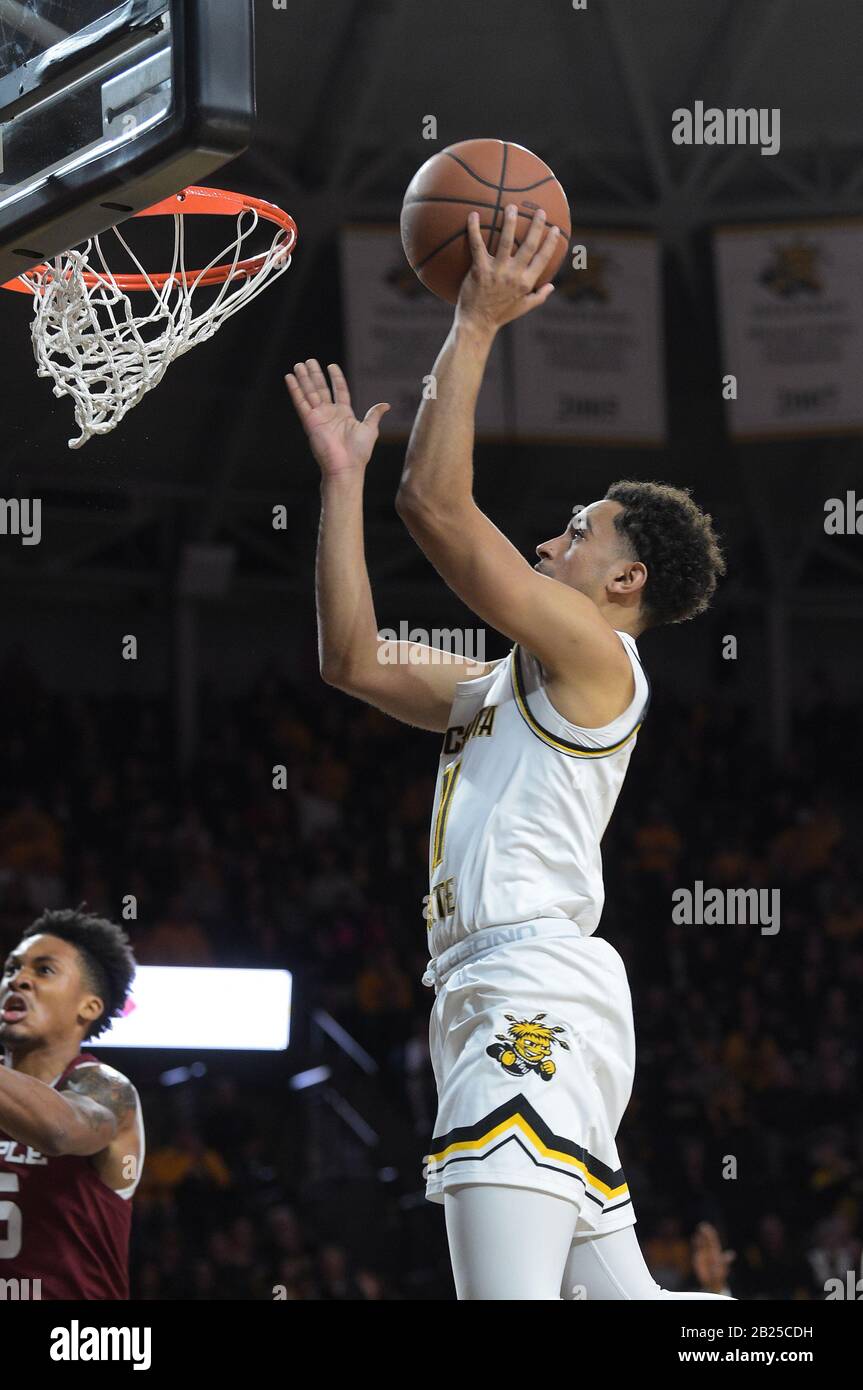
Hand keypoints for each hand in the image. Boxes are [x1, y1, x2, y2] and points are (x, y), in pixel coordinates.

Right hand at [285, 359, 389, 476]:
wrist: (346, 466)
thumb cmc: (359, 452)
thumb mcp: (370, 429)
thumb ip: (374, 414)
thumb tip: (386, 405)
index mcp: (344, 414)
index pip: (339, 391)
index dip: (336, 378)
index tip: (331, 366)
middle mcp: (330, 414)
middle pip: (321, 389)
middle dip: (315, 375)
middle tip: (309, 361)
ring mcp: (318, 417)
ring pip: (309, 393)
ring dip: (304, 379)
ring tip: (299, 364)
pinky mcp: (309, 421)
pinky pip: (300, 402)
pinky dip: (295, 390)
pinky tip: (290, 378)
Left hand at [455, 203, 561, 334]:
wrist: (477, 323)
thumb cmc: (500, 315)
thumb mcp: (523, 308)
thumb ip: (539, 296)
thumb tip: (552, 286)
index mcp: (526, 282)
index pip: (543, 259)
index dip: (550, 243)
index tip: (555, 229)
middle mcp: (514, 275)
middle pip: (529, 246)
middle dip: (536, 226)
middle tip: (540, 211)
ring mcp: (497, 271)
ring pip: (506, 241)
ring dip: (510, 222)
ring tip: (511, 207)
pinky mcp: (479, 270)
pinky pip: (477, 246)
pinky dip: (474, 229)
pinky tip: (474, 214)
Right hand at [692, 1222, 735, 1293]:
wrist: (713, 1282)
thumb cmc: (719, 1274)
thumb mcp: (722, 1266)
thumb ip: (725, 1259)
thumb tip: (732, 1254)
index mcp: (716, 1252)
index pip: (713, 1240)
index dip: (711, 1234)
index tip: (708, 1228)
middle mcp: (710, 1251)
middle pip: (707, 1240)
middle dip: (706, 1233)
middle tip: (703, 1225)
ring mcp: (704, 1254)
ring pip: (702, 1243)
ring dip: (701, 1236)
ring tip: (699, 1229)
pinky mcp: (699, 1257)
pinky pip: (697, 1248)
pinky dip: (696, 1243)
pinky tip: (695, 1238)